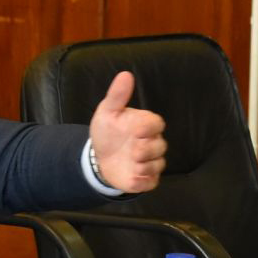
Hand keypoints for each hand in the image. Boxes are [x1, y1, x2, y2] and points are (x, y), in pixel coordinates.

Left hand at [88, 70, 166, 192]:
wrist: (98, 158)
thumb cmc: (107, 132)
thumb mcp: (107, 112)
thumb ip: (117, 95)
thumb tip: (125, 74)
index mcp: (146, 125)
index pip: (157, 124)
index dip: (147, 127)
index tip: (134, 129)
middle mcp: (153, 143)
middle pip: (159, 146)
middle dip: (142, 148)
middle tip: (128, 147)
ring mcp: (152, 162)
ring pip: (156, 164)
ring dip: (139, 164)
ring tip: (126, 159)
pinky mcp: (147, 179)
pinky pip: (149, 182)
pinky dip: (139, 180)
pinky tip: (128, 173)